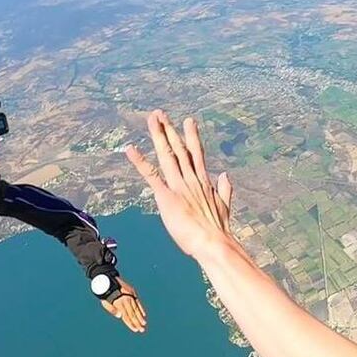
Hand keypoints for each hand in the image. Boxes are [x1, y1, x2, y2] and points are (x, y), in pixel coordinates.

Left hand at [101, 277, 147, 332]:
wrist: (108, 279)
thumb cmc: (105, 293)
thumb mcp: (105, 302)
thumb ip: (112, 310)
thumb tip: (120, 316)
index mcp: (119, 304)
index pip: (126, 317)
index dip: (131, 324)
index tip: (135, 330)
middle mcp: (125, 300)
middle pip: (132, 314)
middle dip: (137, 323)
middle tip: (142, 330)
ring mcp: (130, 296)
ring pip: (136, 309)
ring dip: (140, 317)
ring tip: (144, 324)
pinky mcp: (132, 293)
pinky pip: (138, 302)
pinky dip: (141, 308)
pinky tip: (143, 314)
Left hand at [126, 110, 234, 258]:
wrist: (213, 243)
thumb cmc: (217, 230)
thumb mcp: (224, 206)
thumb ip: (225, 189)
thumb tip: (226, 175)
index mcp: (203, 181)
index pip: (195, 153)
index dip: (191, 136)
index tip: (188, 121)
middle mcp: (191, 179)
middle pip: (179, 148)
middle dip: (170, 130)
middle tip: (161, 113)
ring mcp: (179, 185)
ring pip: (167, 155)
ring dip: (158, 135)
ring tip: (152, 119)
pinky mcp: (166, 196)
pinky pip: (151, 175)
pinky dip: (140, 161)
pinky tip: (130, 149)